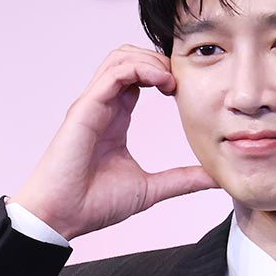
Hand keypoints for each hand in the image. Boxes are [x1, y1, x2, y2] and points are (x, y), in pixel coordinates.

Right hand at [12, 45, 216, 239]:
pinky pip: (113, 74)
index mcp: (116, 119)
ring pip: (120, 59)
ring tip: (172, 79)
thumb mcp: (151, 189)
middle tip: (183, 79)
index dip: (164, 75)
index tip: (187, 90)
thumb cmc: (94, 203)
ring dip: (150, 60)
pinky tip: (161, 82)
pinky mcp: (85, 109)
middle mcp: (103, 106)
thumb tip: (213, 178)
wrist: (63, 216)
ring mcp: (93, 105)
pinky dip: (138, 69)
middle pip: (129, 59)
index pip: (138, 79)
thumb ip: (182, 180)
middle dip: (159, 60)